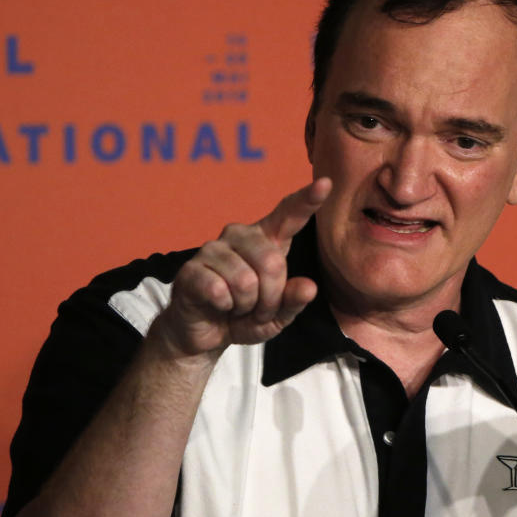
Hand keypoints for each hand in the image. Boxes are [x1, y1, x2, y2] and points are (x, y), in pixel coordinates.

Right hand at [150, 178, 330, 359]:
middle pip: (272, 263)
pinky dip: (224, 307)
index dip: (307, 200)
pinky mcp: (191, 269)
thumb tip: (308, 287)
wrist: (206, 333)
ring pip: (245, 281)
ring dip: (247, 305)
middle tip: (257, 308)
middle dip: (270, 297)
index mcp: (267, 240)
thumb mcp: (279, 315)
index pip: (289, 215)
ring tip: (237, 307)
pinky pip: (219, 290)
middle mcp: (239, 235)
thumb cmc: (246, 316)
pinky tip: (218, 305)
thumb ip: (294, 300)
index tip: (326, 183)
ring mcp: (212, 249)